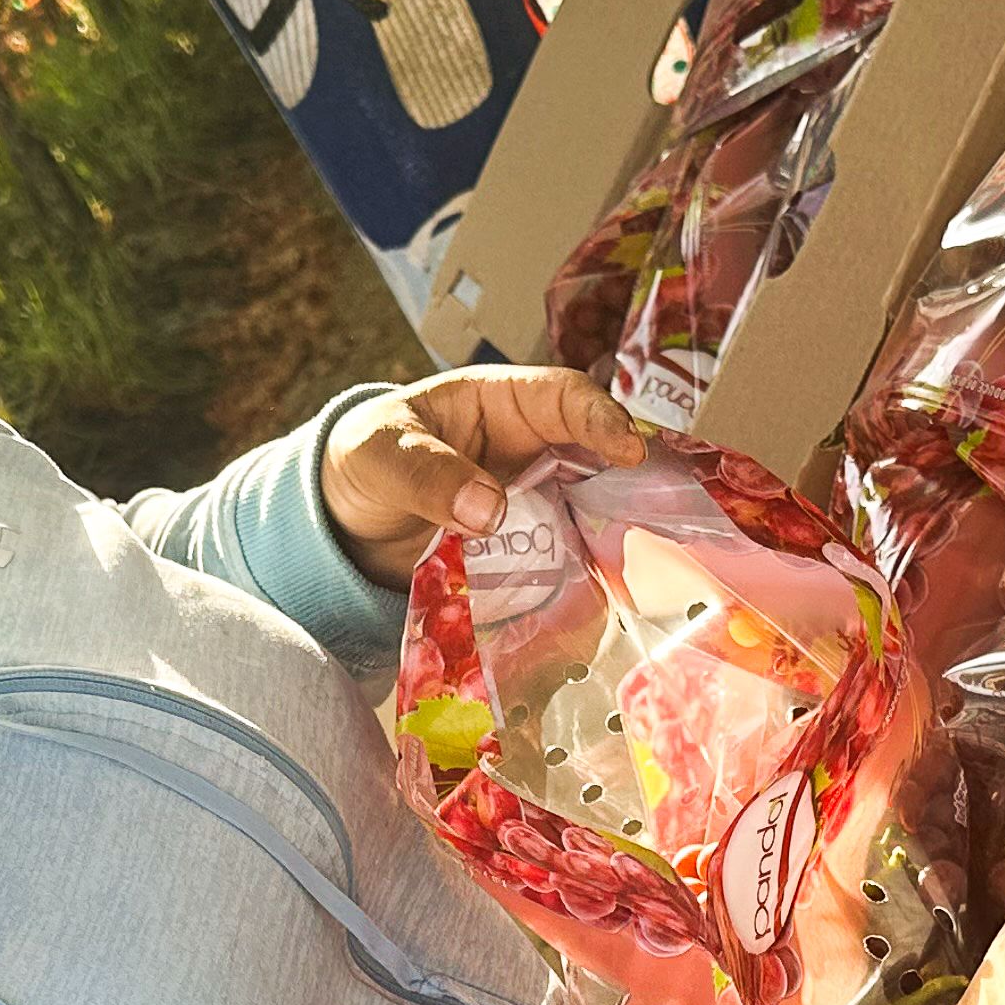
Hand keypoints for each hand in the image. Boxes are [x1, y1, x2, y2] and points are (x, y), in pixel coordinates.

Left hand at [318, 365, 645, 587]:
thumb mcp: (382, 455)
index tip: (628, 452)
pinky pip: (562, 564)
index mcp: (501, 403)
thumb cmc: (364, 461)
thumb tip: (490, 510)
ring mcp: (534, 504)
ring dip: (613, 540)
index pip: (565, 398)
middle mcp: (531, 451)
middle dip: (631, 485)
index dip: (602, 420)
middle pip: (597, 461)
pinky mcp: (526, 553)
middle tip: (663, 517)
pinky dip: (580, 582)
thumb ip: (430, 476)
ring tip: (645, 570)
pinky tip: (599, 606)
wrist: (341, 522)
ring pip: (589, 516)